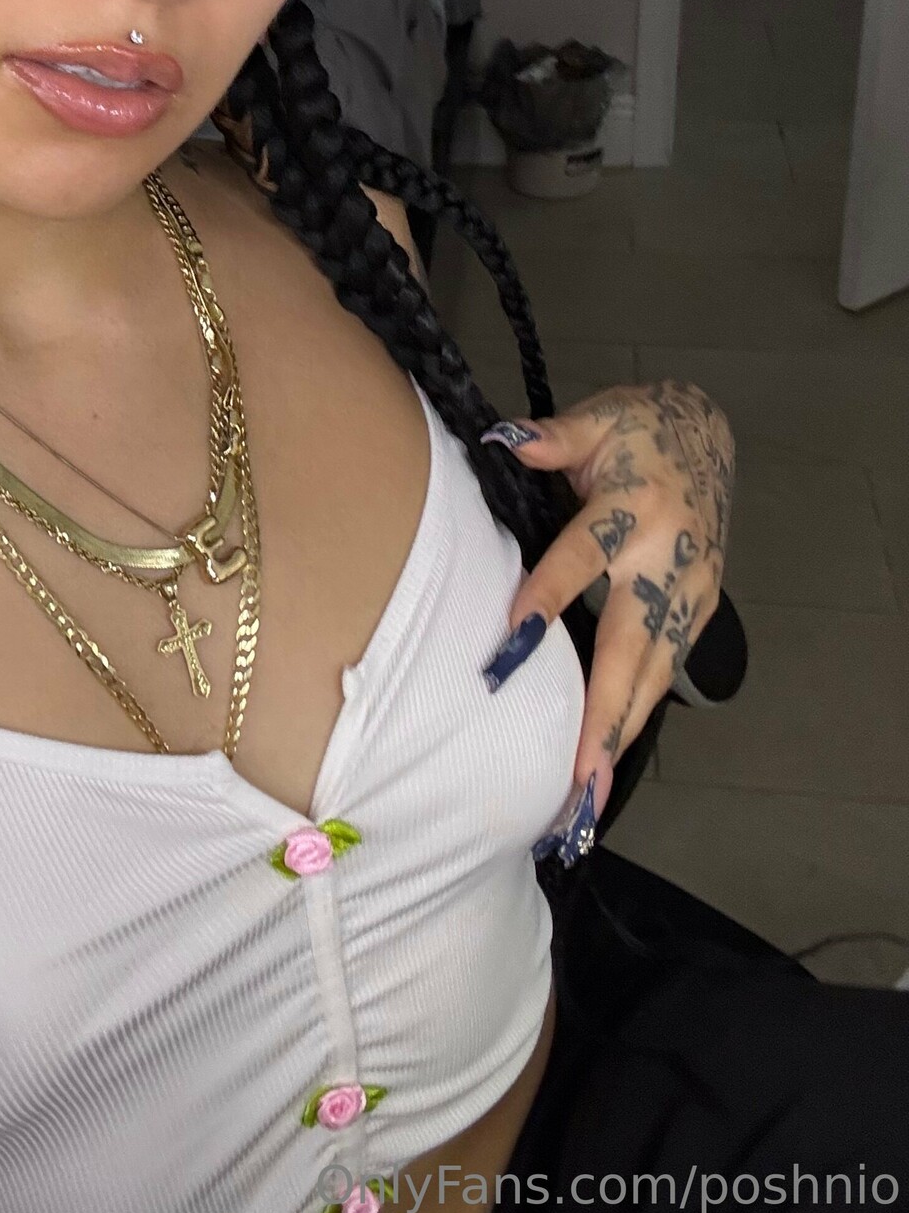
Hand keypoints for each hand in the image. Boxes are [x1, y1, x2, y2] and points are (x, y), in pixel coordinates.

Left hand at [480, 381, 734, 829]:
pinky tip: (606, 761)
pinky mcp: (698, 610)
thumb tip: (504, 441)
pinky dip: (635, 717)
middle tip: (577, 780)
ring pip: (654, 674)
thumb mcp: (598, 417)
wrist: (708, 432)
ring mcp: (691, 592)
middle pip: (633, 646)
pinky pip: (664, 671)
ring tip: (588, 795)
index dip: (547, 599)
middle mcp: (668, 559)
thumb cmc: (639, 429)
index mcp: (636, 506)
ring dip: (620, 734)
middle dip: (605, 716)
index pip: (583, 559)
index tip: (512, 647)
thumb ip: (554, 437)